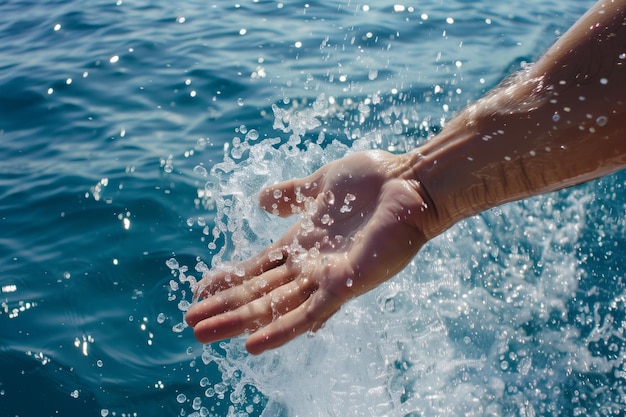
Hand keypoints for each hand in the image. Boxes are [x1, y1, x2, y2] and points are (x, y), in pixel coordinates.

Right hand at [185, 150, 432, 353]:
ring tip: (203, 335)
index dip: (228, 279)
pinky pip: (310, 314)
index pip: (257, 267)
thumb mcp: (321, 184)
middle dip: (223, 307)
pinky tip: (252, 346)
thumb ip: (291, 195)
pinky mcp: (345, 283)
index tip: (199, 290)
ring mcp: (326, 277)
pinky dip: (281, 331)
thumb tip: (259, 199)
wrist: (410, 179)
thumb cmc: (373, 180)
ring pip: (274, 306)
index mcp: (302, 244)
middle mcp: (310, 266)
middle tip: (189, 323)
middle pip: (259, 292)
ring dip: (238, 322)